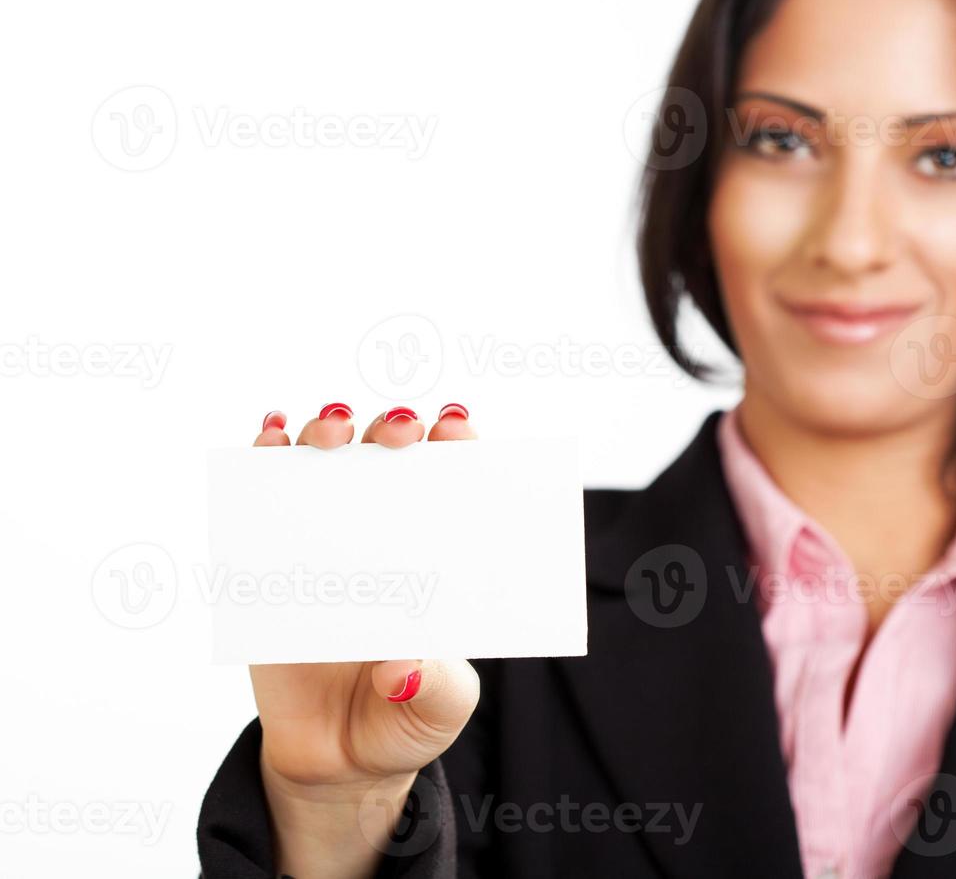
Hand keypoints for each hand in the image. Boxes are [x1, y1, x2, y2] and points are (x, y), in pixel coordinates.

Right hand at [247, 403, 481, 878]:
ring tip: (333, 434)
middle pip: (390, 457)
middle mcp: (386, 536)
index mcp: (440, 557)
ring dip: (327, 433)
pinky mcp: (270, 568)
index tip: (457, 430)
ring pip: (324, 465)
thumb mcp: (441, 708)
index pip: (455, 482)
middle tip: (401, 430)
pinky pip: (262, 505)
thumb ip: (432, 688)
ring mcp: (327, 545)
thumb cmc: (407, 718)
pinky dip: (262, 461)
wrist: (339, 762)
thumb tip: (400, 666)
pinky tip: (269, 438)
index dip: (457, 445)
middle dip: (395, 428)